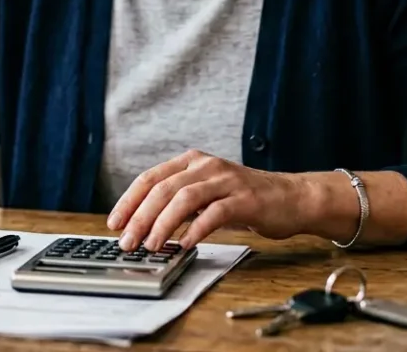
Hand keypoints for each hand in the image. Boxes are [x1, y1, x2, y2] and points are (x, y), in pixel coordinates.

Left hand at [107, 150, 311, 251]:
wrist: (291, 198)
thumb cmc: (244, 200)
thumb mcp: (206, 194)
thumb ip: (178, 202)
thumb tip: (142, 226)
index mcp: (191, 162)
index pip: (150, 178)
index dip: (128, 201)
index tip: (114, 223)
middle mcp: (206, 166)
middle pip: (162, 189)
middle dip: (140, 217)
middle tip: (128, 242)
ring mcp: (226, 180)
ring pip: (184, 198)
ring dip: (163, 224)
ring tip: (152, 246)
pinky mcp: (245, 199)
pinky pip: (214, 213)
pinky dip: (196, 229)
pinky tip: (185, 244)